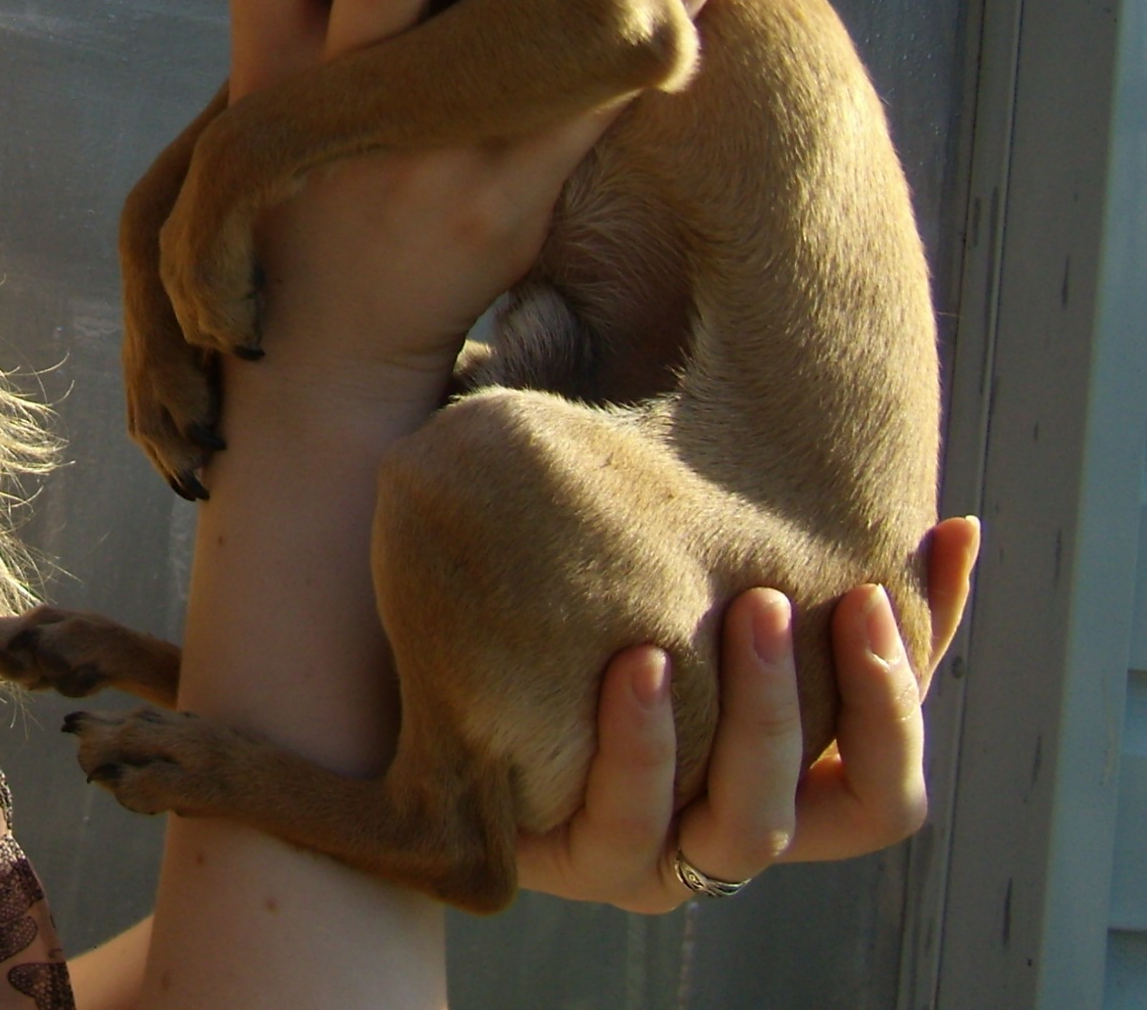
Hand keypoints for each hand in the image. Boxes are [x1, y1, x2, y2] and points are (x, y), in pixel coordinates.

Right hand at [219, 0, 724, 381]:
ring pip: (498, 33)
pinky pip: (585, 110)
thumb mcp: (273, 113)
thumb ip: (301, 14)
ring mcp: (419, 164)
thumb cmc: (299, 217)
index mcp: (269, 77)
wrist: (319, 370)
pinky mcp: (497, 212)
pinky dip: (653, 28)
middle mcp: (336, 114)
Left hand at [520, 516, 981, 907]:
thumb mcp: (695, 571)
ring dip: (762, 721)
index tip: (907, 566)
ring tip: (744, 609)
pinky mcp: (564, 859)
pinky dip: (644, 748)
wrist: (426, 633)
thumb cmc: (580, 599)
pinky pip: (625, 824)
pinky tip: (638, 663)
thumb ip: (798, 559)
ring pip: (754, 826)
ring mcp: (653, 859)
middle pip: (864, 809)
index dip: (918, 685)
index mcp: (779, 786)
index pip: (892, 773)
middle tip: (814, 592)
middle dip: (860, 700)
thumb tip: (962, 528)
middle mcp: (729, 836)